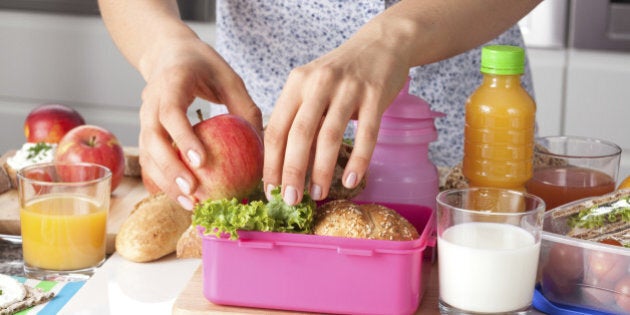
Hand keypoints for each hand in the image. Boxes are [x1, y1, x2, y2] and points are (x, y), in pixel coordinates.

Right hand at [138, 37, 261, 209]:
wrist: (169, 55)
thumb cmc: (204, 66)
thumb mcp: (229, 78)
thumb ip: (245, 107)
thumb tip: (263, 144)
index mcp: (171, 82)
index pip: (171, 112)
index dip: (183, 138)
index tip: (200, 162)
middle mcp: (151, 101)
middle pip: (153, 139)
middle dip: (171, 169)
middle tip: (193, 191)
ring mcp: (144, 118)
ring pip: (147, 154)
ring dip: (165, 181)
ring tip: (190, 203)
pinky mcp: (146, 132)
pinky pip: (149, 160)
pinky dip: (162, 180)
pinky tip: (182, 198)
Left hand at [263, 32, 409, 204]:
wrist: (381, 44)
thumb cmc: (341, 74)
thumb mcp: (311, 86)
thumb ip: (298, 117)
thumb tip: (282, 165)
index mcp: (296, 83)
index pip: (276, 128)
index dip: (271, 163)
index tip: (270, 190)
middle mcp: (319, 84)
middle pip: (299, 134)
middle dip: (292, 172)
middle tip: (290, 200)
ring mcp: (348, 89)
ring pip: (330, 136)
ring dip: (321, 171)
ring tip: (317, 194)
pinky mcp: (375, 95)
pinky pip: (366, 134)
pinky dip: (358, 161)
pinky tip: (350, 181)